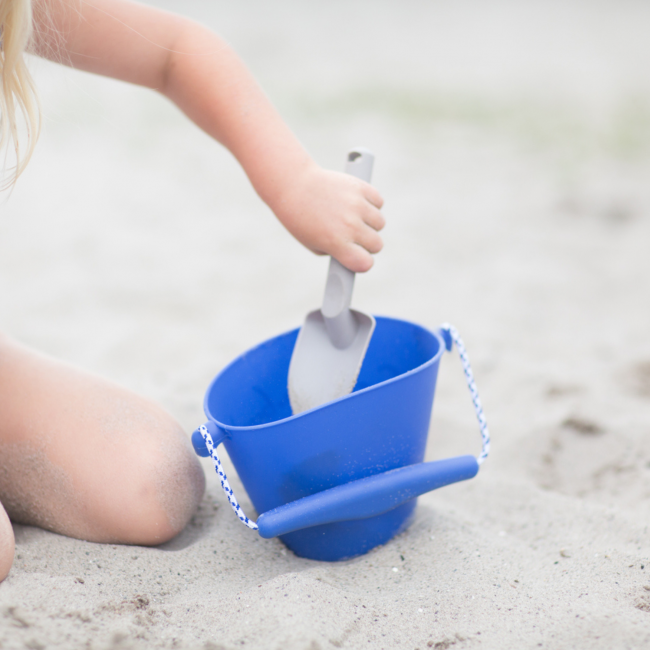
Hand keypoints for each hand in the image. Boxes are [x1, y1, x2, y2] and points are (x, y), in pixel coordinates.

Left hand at [268, 162, 384, 272]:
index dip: (362, 262)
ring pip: (380, 223)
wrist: (293, 184)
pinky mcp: (360, 187)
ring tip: (354, 217)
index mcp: (336, 243)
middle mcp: (350, 225)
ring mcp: (357, 205)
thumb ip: (337, 252)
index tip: (358, 258)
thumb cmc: (300, 218)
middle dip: (367, 244)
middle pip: (377, 245)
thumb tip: (357, 252)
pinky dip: (371, 204)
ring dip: (370, 223)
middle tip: (354, 237)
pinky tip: (357, 203)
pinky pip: (379, 202)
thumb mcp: (313, 244)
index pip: (366, 263)